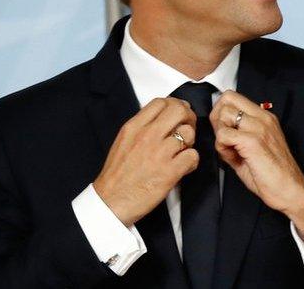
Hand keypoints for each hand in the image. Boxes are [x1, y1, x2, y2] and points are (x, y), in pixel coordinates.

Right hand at [93, 97, 198, 225]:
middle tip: (186, 129)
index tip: (178, 115)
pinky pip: (193, 156)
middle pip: (179, 110)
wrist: (110, 202)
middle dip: (188, 118)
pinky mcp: (170, 172)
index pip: (161, 102)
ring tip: (181, 152)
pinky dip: (192, 161)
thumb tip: (162, 119)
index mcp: (134, 127)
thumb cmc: (117, 176)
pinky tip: (183, 167)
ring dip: (190, 142)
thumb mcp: (123, 142)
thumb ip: (142, 127)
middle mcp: (147, 136)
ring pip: (189, 133)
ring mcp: (159, 153)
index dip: (175, 105)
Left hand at [211, 91, 303, 240]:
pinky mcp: (252, 141)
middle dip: (217, 118)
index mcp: (265, 117)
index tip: (224, 131)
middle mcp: (263, 118)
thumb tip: (219, 132)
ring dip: (219, 133)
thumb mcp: (254, 148)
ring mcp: (259, 127)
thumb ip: (238, 136)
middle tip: (223, 139)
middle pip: (227, 98)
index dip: (222, 112)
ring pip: (223, 114)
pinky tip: (232, 158)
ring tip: (229, 150)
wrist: (290, 190)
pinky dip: (221, 147)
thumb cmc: (274, 175)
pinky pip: (223, 135)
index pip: (234, 97)